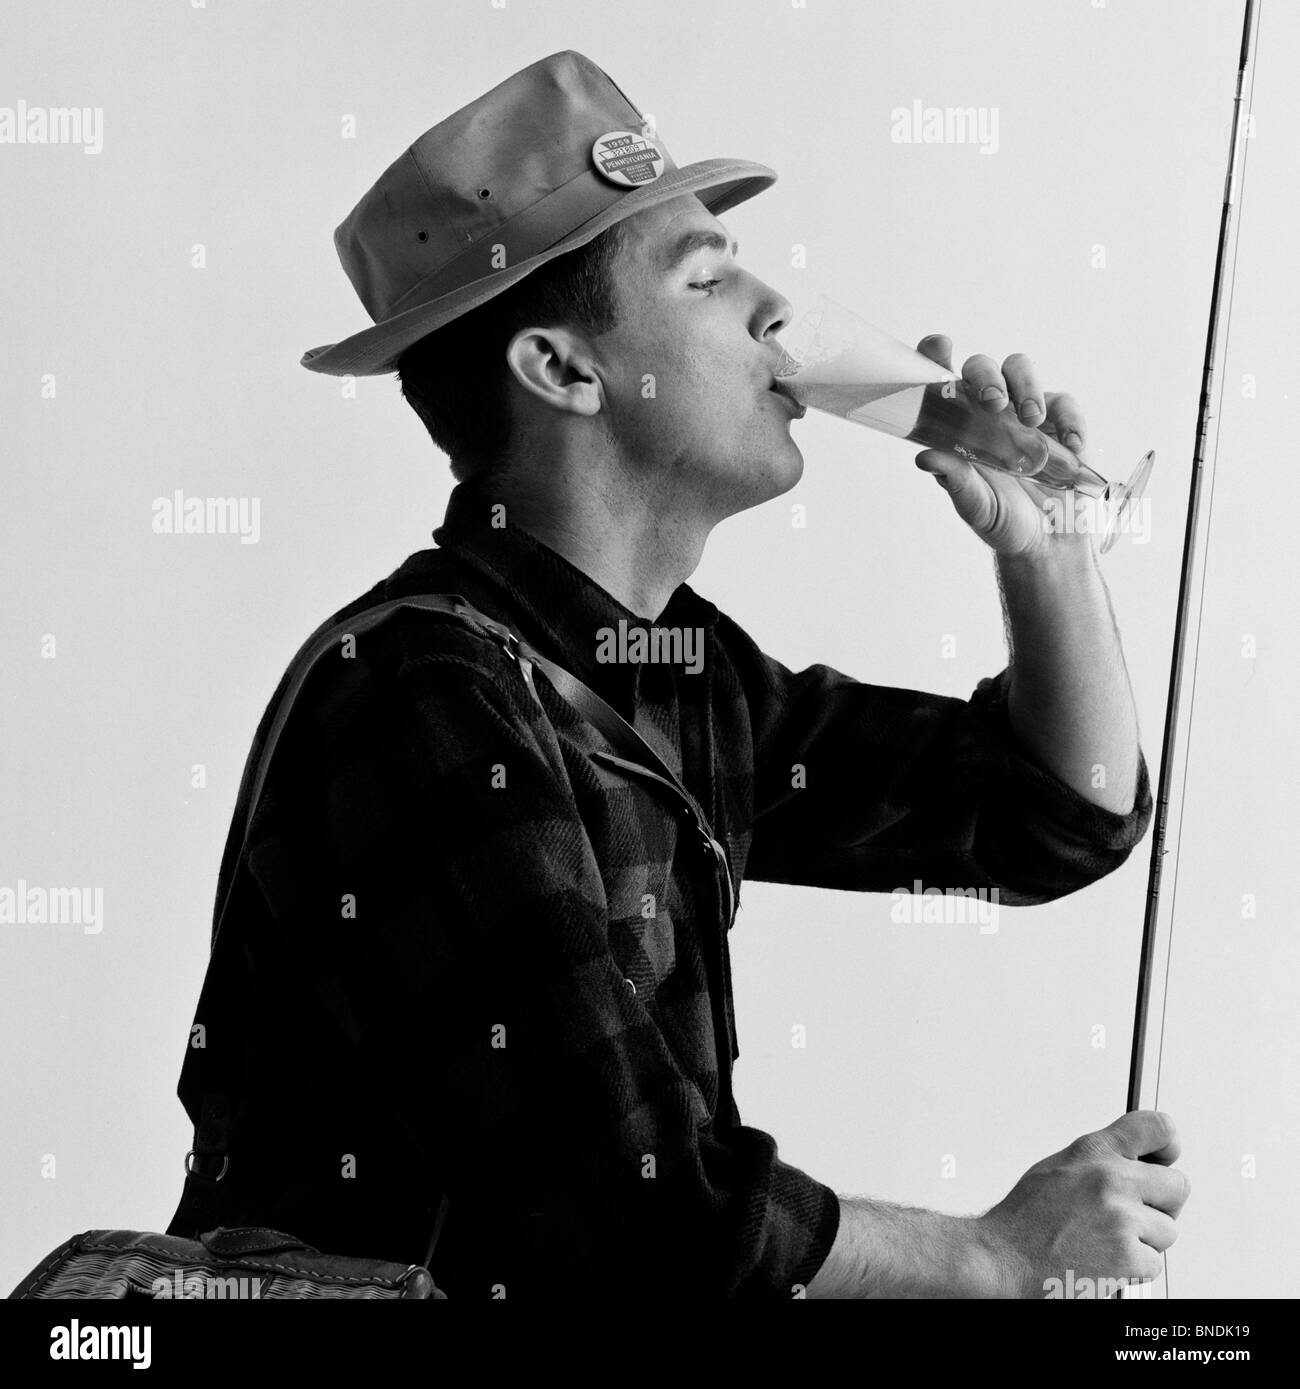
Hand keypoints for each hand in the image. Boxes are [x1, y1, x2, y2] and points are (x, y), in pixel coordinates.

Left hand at [913, 335, 1090, 560]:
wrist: (1046, 543)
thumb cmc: (1002, 521)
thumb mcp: (975, 506)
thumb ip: (954, 482)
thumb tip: (924, 458)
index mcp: (957, 425)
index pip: (942, 379)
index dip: (936, 355)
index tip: (939, 346)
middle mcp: (988, 412)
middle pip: (983, 367)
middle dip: (987, 376)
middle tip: (993, 403)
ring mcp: (1024, 413)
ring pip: (1022, 370)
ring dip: (1026, 387)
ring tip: (1031, 420)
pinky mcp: (1060, 423)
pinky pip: (1065, 404)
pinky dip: (1070, 419)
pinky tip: (1072, 444)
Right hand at [971, 1111, 1189, 1297]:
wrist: (1004, 1256)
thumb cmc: (1027, 1218)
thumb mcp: (1060, 1166)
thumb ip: (1101, 1159)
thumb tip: (1138, 1162)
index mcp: (1094, 1151)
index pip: (1156, 1128)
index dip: (1168, 1144)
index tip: (1166, 1157)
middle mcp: (1110, 1178)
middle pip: (1177, 1186)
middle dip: (1160, 1204)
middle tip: (1134, 1214)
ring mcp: (1121, 1217)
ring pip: (1167, 1230)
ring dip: (1145, 1240)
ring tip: (1106, 1240)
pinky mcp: (1128, 1256)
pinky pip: (1154, 1263)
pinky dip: (1134, 1268)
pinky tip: (1104, 1260)